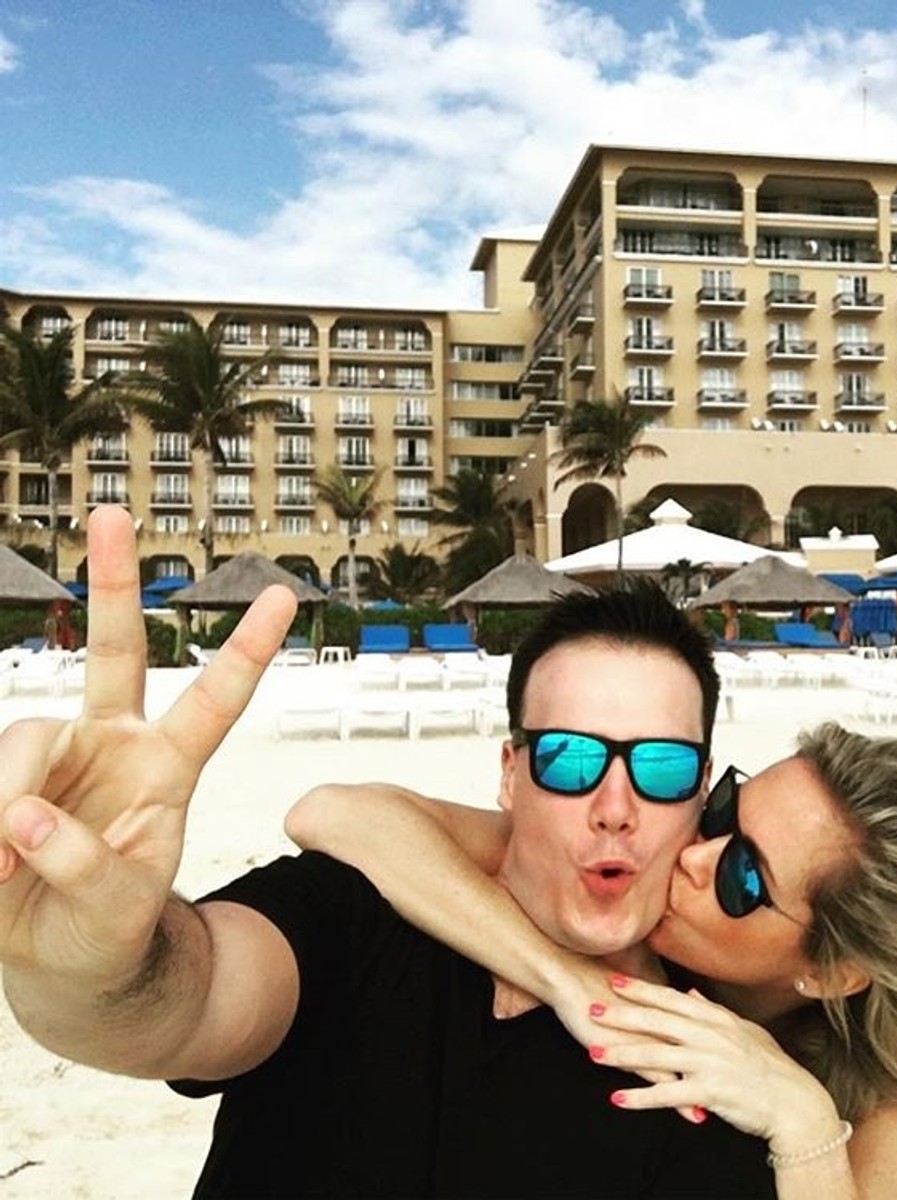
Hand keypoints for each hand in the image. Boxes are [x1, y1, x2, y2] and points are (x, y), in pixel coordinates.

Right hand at [0, 506, 295, 989]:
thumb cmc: (106, 926)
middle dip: (117, 583)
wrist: (57, 958)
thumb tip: (22, 816)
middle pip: (116, 652)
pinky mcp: (6, 778)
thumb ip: (80, 864)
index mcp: (168, 767)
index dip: (245, 650)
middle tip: (111, 513)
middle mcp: (116, 742)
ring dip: (8, 799)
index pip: (214, 700)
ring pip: (27, 736)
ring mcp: (57, 754)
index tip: (282, 596)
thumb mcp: (115, 911)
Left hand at [589, 976, 841, 1142]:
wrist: (794, 1102)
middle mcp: (708, 1035)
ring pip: (655, 1054)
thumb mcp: (744, 1031)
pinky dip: (640, 1097)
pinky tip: (618, 1098)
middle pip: (656, 1021)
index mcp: (716, 1019)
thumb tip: (692, 994)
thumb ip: (714, 1012)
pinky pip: (667, 1094)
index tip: (615, 982)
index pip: (670, 999)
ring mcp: (708, 1061)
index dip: (641, 990)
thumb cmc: (771, 1067)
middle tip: (590, 1009)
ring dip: (621, 1054)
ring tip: (594, 1053)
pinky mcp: (708, 1091)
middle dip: (621, 1015)